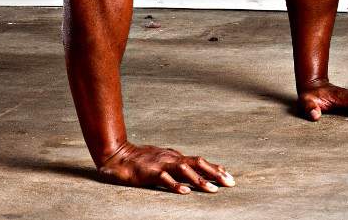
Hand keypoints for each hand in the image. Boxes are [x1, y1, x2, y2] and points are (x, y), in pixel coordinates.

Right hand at [96, 141, 235, 194]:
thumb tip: (194, 167)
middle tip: (230, 183)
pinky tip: (185, 192)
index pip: (199, 161)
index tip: (229, 176)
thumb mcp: (162, 158)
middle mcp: (170, 158)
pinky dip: (176, 185)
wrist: (117, 155)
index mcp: (174, 156)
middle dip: (215, 173)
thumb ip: (177, 163)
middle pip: (197, 163)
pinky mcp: (149, 173)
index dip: (215, 168)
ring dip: (199, 180)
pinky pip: (164, 179)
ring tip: (213, 189)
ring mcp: (160, 164)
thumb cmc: (140, 158)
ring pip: (184, 170)